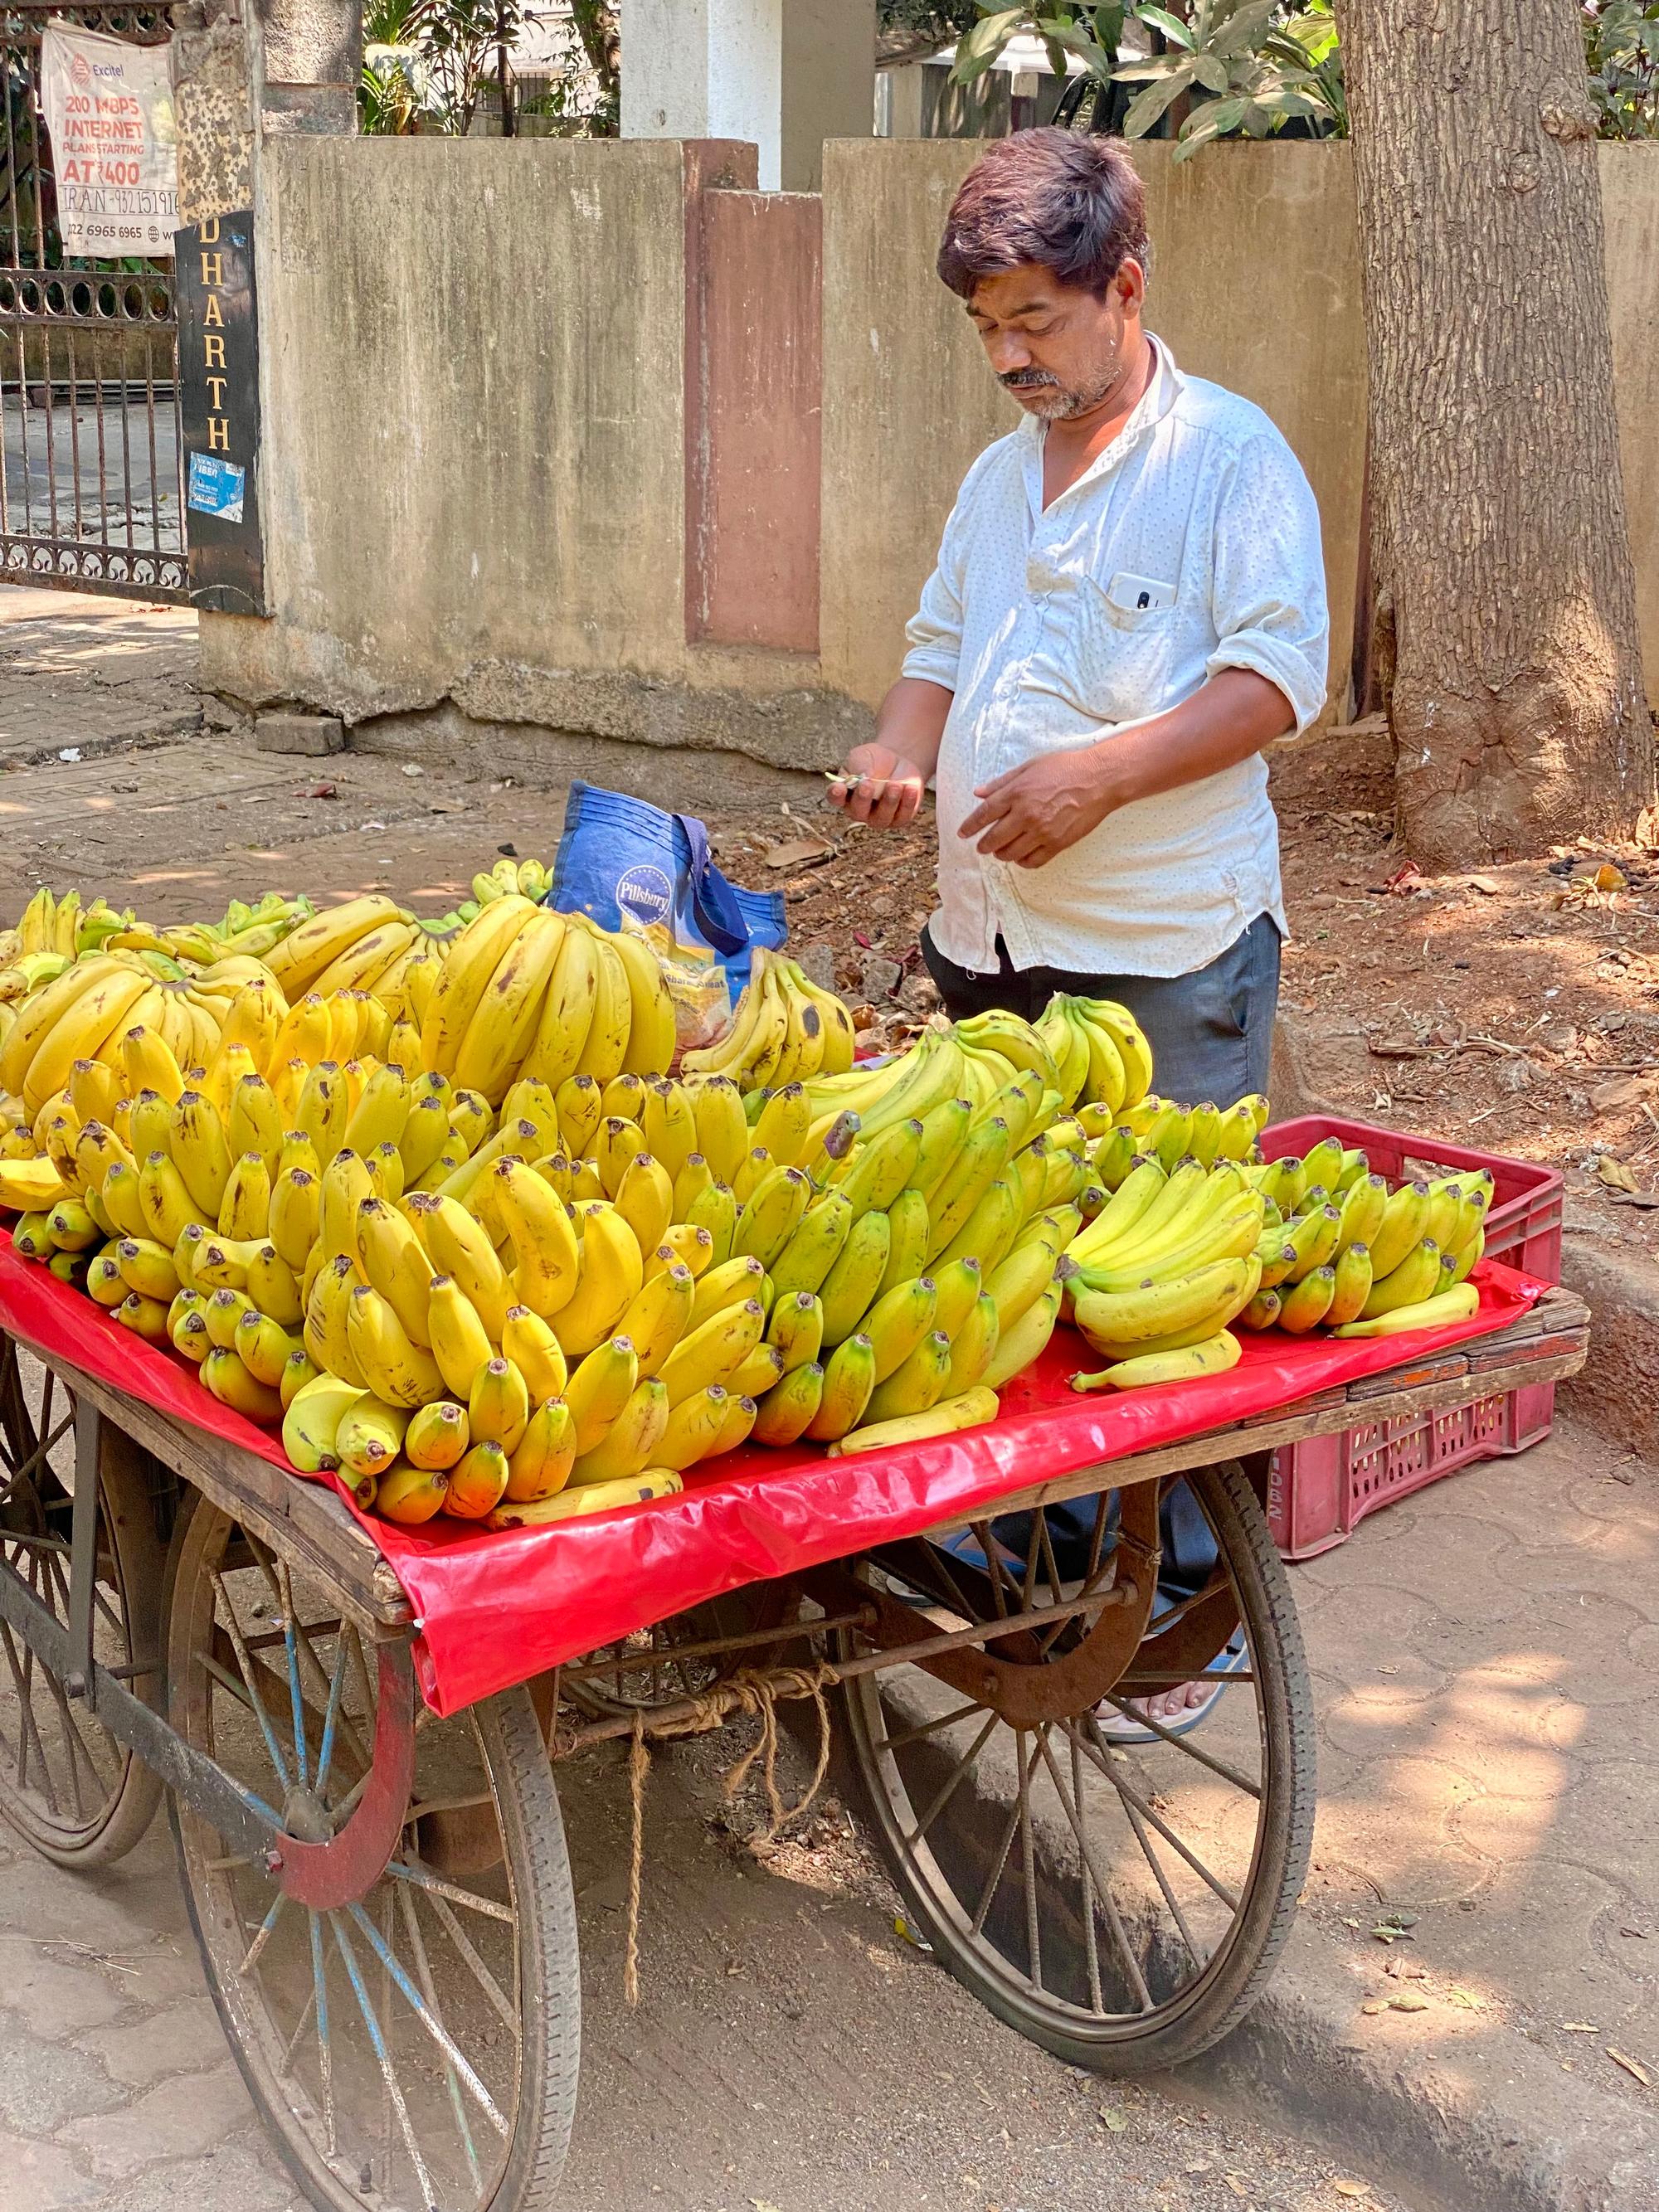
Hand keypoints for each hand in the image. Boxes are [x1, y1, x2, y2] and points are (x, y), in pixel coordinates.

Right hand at [827, 743, 927, 828]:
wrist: (898, 762)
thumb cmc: (875, 760)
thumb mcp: (864, 755)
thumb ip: (860, 765)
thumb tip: (863, 776)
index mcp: (845, 795)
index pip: (835, 798)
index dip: (835, 795)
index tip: (838, 787)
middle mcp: (859, 811)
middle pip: (858, 812)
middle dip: (862, 799)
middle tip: (867, 784)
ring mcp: (879, 817)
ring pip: (882, 817)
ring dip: (888, 801)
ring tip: (895, 784)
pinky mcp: (899, 818)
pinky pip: (903, 815)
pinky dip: (908, 802)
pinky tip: (910, 788)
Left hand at [958, 746, 1119, 867]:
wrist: (1099, 779)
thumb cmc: (1065, 767)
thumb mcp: (1030, 767)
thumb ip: (1002, 782)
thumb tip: (979, 793)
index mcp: (1017, 793)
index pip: (984, 814)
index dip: (970, 826)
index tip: (963, 833)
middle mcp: (1026, 814)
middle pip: (994, 839)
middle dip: (983, 845)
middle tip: (981, 847)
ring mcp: (1042, 831)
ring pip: (1011, 853)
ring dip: (1001, 854)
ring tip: (1001, 851)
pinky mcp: (1057, 843)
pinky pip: (1033, 861)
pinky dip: (1023, 862)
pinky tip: (1021, 856)